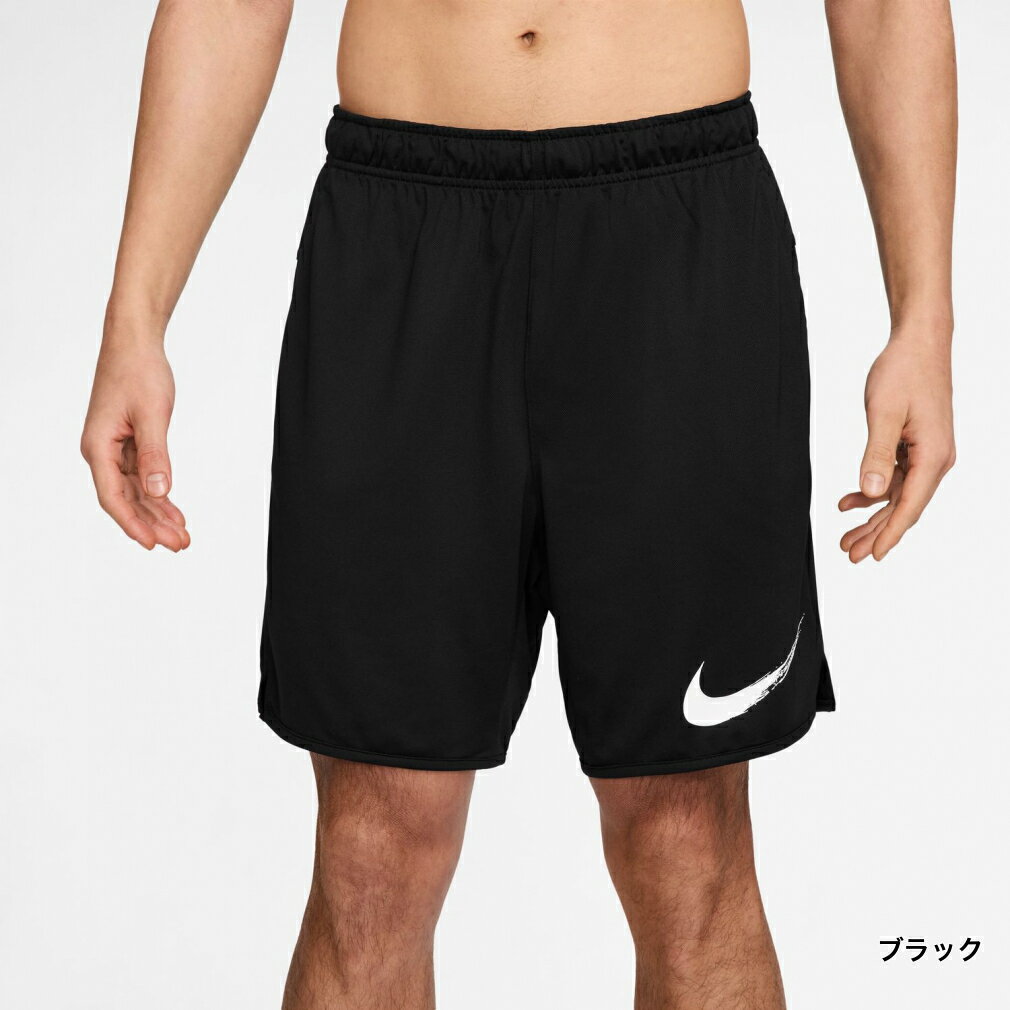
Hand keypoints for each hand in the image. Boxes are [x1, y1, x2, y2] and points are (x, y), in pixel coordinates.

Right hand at [81, 337, 189, 551]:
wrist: (134, 343)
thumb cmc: (138, 371)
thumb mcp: (152, 414)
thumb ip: (155, 454)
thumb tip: (158, 491)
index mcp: (99, 446)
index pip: (113, 497)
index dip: (133, 523)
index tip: (153, 544)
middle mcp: (101, 451)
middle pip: (126, 500)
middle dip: (153, 525)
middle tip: (181, 544)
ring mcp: (114, 449)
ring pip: (135, 492)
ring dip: (158, 514)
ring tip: (182, 535)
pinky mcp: (127, 443)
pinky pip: (142, 477)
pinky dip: (159, 494)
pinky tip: (174, 511)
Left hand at [838, 331, 954, 562]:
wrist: (919, 343)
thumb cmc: (904, 372)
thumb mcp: (883, 413)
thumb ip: (876, 454)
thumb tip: (872, 491)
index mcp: (933, 455)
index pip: (909, 506)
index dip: (889, 534)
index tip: (872, 555)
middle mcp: (935, 459)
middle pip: (903, 507)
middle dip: (875, 532)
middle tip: (849, 553)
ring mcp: (927, 453)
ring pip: (897, 495)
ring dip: (871, 516)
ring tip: (846, 537)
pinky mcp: (916, 445)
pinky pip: (895, 478)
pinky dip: (873, 491)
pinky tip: (849, 502)